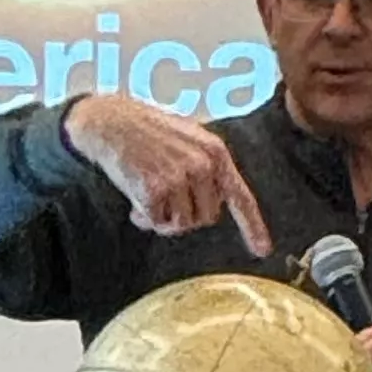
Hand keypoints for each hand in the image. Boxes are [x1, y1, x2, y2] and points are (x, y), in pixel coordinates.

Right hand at [63, 95, 272, 254]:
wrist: (109, 122)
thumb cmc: (146, 130)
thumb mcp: (188, 138)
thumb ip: (206, 166)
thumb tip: (212, 203)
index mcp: (215, 152)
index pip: (240, 196)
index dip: (253, 226)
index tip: (262, 250)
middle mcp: (202, 165)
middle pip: (206, 218)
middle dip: (185, 214)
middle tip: (164, 198)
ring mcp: (179, 177)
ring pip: (181, 224)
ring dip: (163, 218)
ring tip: (147, 196)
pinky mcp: (155, 189)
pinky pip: (156, 222)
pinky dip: (143, 218)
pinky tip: (133, 200)